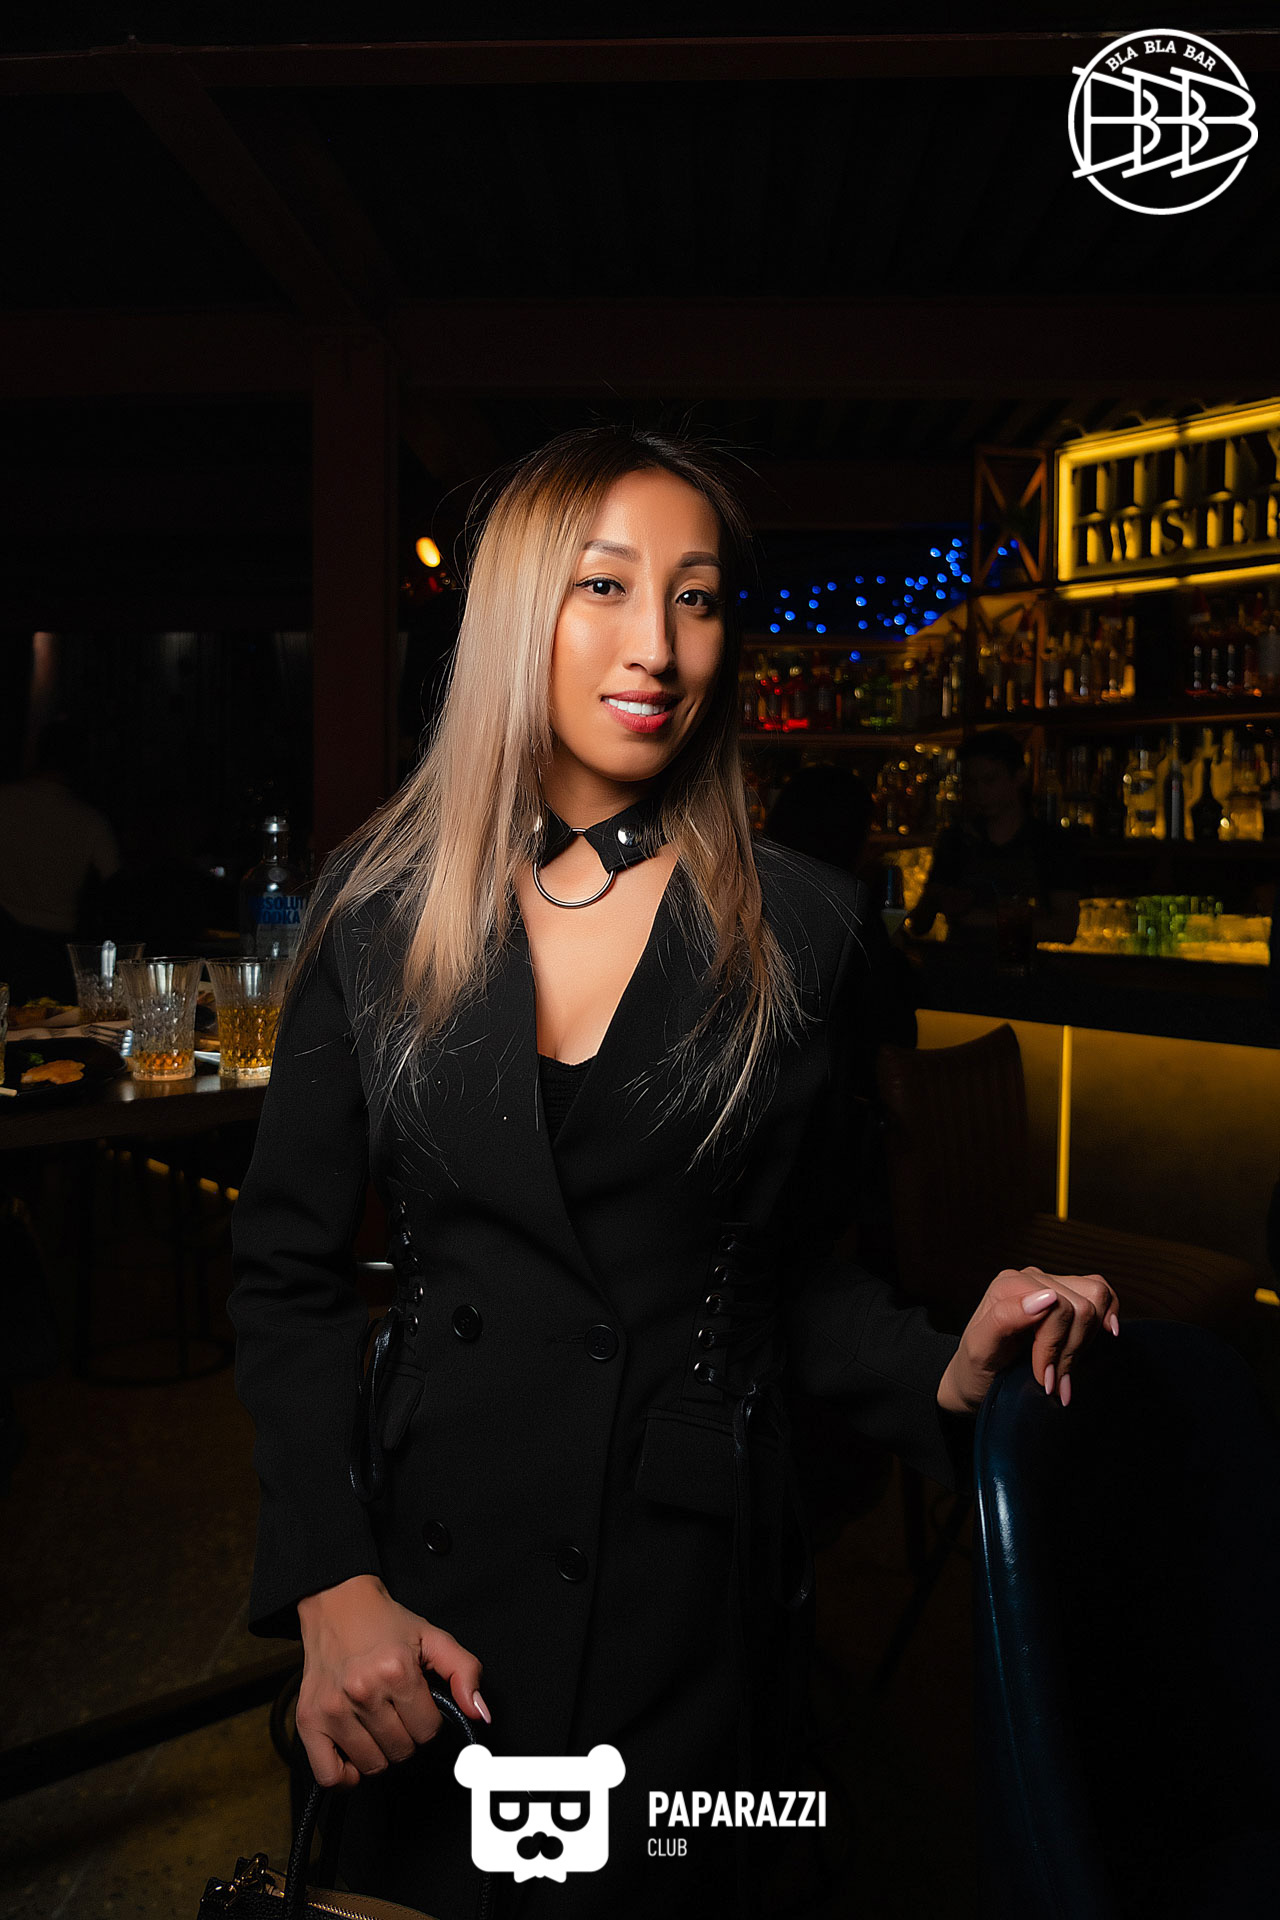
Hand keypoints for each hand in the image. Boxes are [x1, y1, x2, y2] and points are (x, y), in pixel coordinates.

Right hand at [295, 1574, 488, 1788]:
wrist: (336, 1604)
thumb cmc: (385, 1623)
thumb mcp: (433, 1637)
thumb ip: (464, 1671)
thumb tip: (481, 1713)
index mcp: (397, 1671)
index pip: (428, 1731)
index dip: (428, 1720)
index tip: (417, 1704)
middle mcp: (363, 1692)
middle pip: (402, 1751)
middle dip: (406, 1736)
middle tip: (396, 1711)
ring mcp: (333, 1709)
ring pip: (372, 1765)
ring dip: (380, 1751)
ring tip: (377, 1725)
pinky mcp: (308, 1721)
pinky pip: (329, 1775)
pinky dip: (345, 1776)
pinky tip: (354, 1755)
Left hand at [937, 1266, 1120, 1414]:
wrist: (977, 1378)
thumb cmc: (977, 1367)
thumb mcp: (980, 1348)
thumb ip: (1006, 1318)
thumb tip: (1048, 1297)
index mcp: (1008, 1285)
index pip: (1058, 1307)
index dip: (1056, 1347)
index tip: (1044, 1379)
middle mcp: (1032, 1278)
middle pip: (1081, 1307)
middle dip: (1070, 1351)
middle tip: (1053, 1381)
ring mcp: (1053, 1284)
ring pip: (1097, 1297)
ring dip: (1087, 1341)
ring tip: (1066, 1368)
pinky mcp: (1069, 1296)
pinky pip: (1102, 1292)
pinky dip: (1108, 1315)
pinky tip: (1102, 1336)